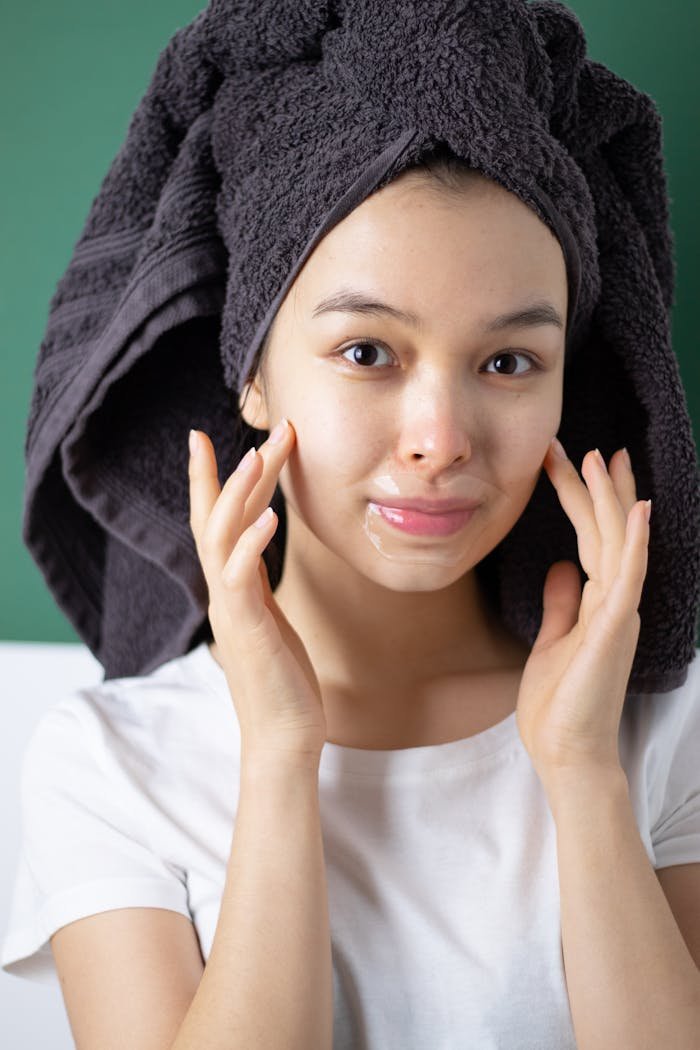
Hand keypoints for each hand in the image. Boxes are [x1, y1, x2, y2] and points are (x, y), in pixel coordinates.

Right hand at [188, 419, 326, 765]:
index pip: (216, 522)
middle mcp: (223, 592)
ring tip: (257, 456)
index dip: (215, 479)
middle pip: (216, 518)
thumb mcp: (270, 618)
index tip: (212, 438)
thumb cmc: (281, 679)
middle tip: (258, 427)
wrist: (283, 737)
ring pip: (221, 539)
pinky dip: (251, 544)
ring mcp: (230, 610)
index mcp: (231, 587)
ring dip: (238, 495)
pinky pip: (240, 579)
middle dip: (230, 471)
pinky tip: (269, 517)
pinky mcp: (246, 630)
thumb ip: (255, 584)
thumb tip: (254, 551)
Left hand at [515, 439, 650, 785]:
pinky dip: (634, 543)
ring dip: (611, 501)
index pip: (592, 540)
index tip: (573, 463)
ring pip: (618, 545)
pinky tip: (638, 512)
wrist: (566, 754)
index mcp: (598, 604)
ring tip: (601, 459)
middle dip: (596, 489)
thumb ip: (561, 603)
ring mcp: (617, 614)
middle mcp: (614, 603)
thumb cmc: (559, 706)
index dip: (584, 501)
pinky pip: (627, 578)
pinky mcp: (613, 630)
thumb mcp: (552, 641)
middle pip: (607, 533)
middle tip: (587, 447)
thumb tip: (562, 568)